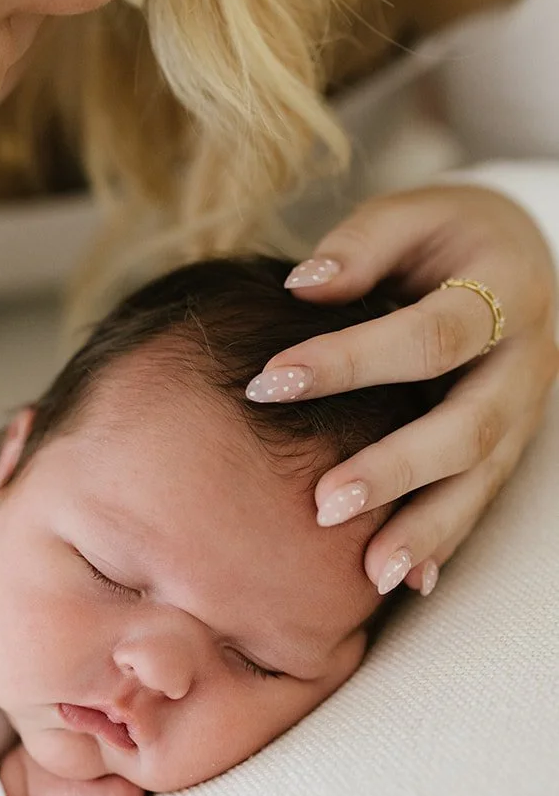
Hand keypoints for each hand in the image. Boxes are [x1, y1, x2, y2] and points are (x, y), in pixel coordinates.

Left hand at [255, 185, 558, 593]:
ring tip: (370, 572)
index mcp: (505, 289)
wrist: (516, 259)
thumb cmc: (444, 237)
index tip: (270, 381)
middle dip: (397, 469)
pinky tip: (406, 581)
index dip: (353, 359)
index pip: (431, 334)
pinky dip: (445, 543)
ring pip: (481, 479)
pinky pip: (481, 502)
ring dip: (426, 528)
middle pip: (468, 425)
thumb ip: (363, 245)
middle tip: (323, 504)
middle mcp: (524, 361)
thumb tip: (302, 286)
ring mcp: (524, 412)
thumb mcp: (414, 214)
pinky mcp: (509, 448)